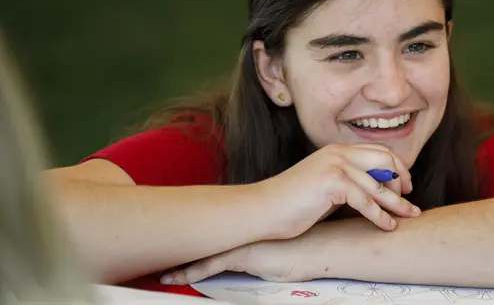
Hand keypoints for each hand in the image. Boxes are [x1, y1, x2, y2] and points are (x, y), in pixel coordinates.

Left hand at [162, 239, 308, 284]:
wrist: (320, 247)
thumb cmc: (306, 249)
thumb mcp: (279, 251)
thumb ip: (263, 254)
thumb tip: (260, 258)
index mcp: (246, 232)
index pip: (213, 236)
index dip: (194, 241)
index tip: (175, 246)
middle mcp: (239, 235)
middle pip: (202, 243)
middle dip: (179, 250)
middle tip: (156, 256)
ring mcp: (239, 244)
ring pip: (201, 255)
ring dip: (179, 266)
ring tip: (161, 275)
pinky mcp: (242, 257)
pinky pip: (209, 267)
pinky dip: (190, 274)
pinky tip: (174, 279)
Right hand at [251, 143, 419, 239]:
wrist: (263, 209)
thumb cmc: (292, 203)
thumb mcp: (325, 185)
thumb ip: (348, 182)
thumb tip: (374, 190)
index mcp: (337, 150)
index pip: (378, 151)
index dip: (397, 167)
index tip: (405, 186)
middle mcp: (338, 152)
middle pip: (385, 160)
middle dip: (402, 180)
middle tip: (409, 201)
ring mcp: (335, 165)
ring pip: (378, 184)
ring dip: (396, 203)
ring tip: (409, 216)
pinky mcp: (332, 182)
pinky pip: (366, 200)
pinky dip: (380, 215)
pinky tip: (388, 226)